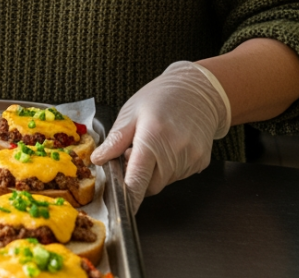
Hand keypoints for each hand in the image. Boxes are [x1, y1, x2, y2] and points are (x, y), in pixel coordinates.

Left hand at [92, 61, 230, 210]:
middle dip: (138, 176)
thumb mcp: (131, 112)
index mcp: (153, 138)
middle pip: (150, 185)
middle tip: (135, 152)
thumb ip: (115, 139)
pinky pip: (178, 175)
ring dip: (154, 171)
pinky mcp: (201, 162)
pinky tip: (169, 147)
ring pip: (164, 181)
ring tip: (154, 144)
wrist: (198, 91)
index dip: (129, 197)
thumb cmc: (162, 97)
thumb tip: (98, 160)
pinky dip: (168, 167)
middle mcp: (176, 152)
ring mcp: (192, 159)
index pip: (138, 178)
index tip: (122, 208)